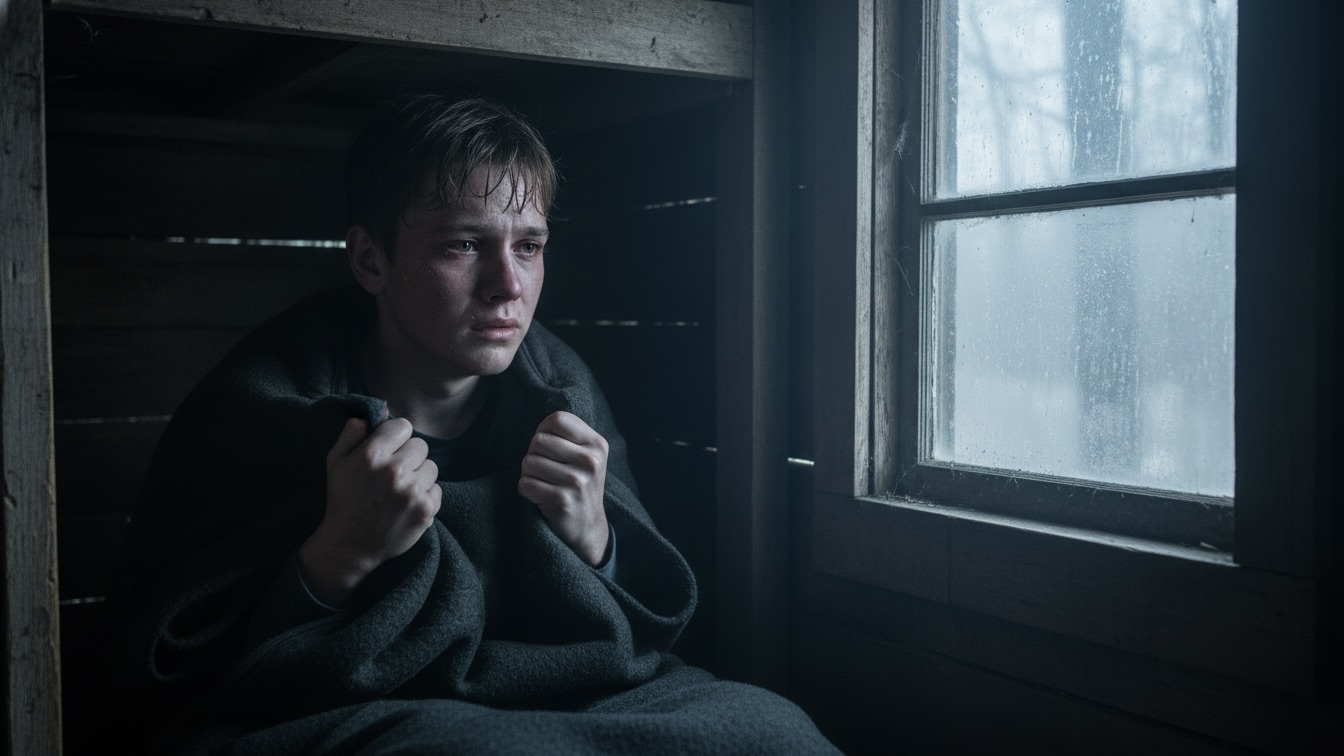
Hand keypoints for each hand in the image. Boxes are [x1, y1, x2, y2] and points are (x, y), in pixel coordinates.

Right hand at [298, 417, 440, 605]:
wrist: (350, 545)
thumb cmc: (343, 500)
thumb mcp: (335, 463)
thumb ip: (350, 434)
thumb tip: (369, 415)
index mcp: (372, 455)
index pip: (403, 426)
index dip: (397, 437)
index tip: (390, 449)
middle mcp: (394, 471)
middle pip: (421, 446)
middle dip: (409, 456)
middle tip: (394, 473)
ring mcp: (412, 492)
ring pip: (431, 467)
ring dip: (419, 476)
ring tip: (401, 490)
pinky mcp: (426, 510)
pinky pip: (437, 490)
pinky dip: (426, 496)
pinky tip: (408, 505)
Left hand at [518, 411, 609, 565]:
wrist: (588, 526)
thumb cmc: (579, 485)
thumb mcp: (585, 456)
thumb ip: (568, 437)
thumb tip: (541, 426)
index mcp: (597, 444)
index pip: (557, 419)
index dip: (543, 430)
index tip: (548, 447)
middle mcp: (591, 460)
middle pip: (538, 440)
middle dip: (533, 455)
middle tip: (544, 470)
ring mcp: (578, 481)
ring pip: (528, 462)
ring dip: (528, 474)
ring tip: (543, 483)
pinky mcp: (563, 500)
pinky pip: (526, 484)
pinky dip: (526, 491)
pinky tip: (540, 496)